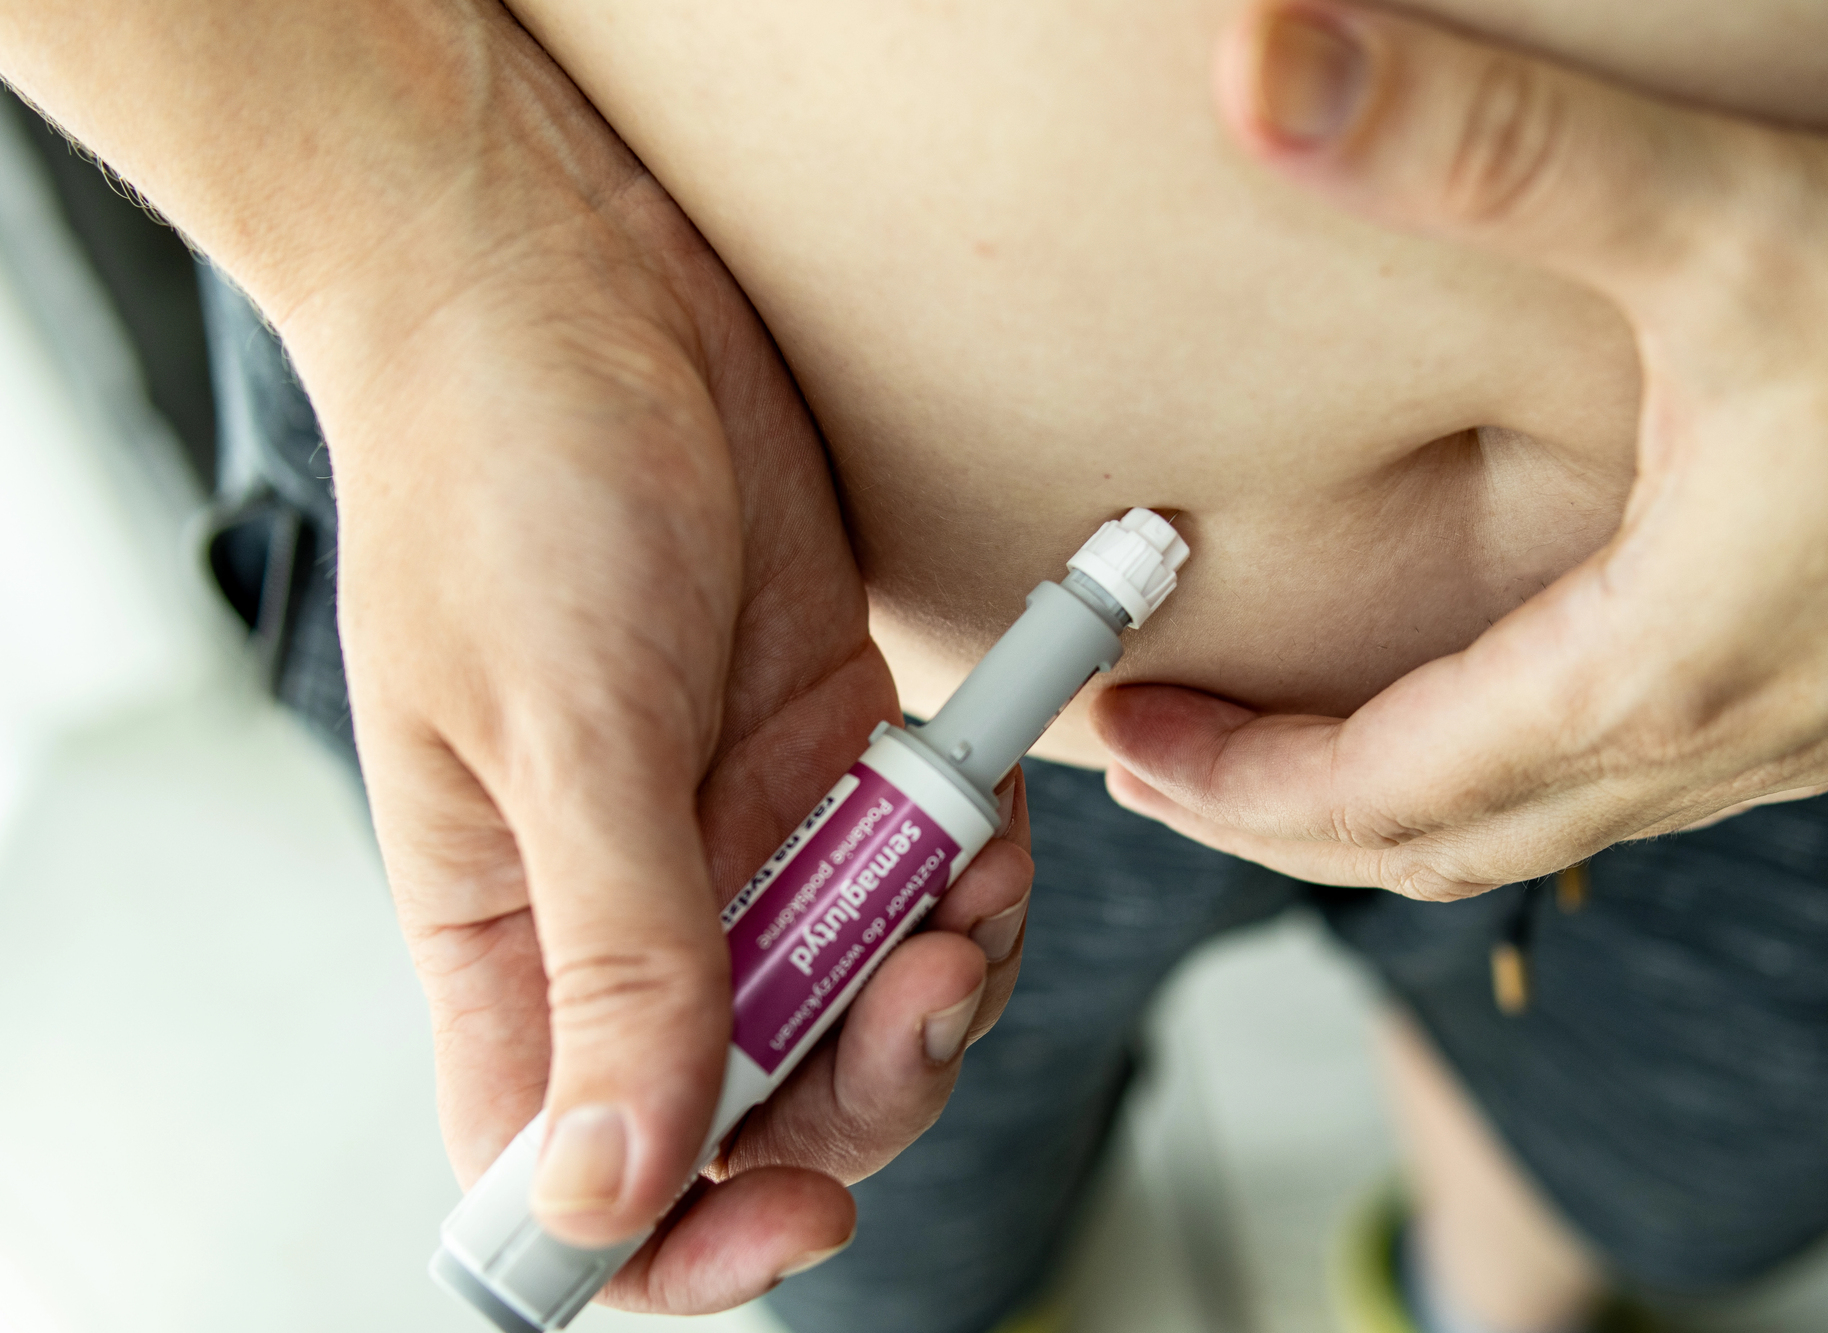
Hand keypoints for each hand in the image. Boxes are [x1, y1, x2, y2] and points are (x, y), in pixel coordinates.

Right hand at [1, 0, 1028, 1307]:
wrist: (573, 285)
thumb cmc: (508, 485)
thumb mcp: (558, 733)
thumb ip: (615, 964)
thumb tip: (612, 1191)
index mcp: (513, 941)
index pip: (576, 1172)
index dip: (679, 1237)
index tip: (795, 1214)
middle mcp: (628, 907)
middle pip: (760, 1103)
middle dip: (867, 1086)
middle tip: (929, 990)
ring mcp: (734, 829)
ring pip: (863, 995)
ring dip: (941, 972)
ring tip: (975, 880)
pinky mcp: (820, 747)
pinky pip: (920, 869)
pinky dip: (972, 866)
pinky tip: (985, 812)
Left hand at [1096, 1, 1827, 898]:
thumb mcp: (1733, 219)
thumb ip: (1493, 147)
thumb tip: (1269, 74)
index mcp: (1652, 676)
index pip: (1372, 798)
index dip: (1225, 780)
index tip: (1118, 735)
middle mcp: (1711, 742)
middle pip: (1436, 844)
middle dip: (1278, 815)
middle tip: (1160, 758)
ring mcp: (1784, 740)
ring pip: (1534, 825)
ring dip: (1388, 802)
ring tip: (1287, 744)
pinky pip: (1626, 780)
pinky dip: (1507, 766)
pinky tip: (1492, 692)